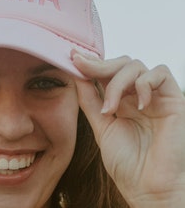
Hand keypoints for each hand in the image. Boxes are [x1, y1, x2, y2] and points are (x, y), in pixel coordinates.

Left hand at [73, 54, 184, 207]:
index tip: (72, 56)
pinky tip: (137, 105)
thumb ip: (91, 101)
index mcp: (121, 102)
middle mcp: (137, 96)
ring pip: (135, 66)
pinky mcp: (174, 100)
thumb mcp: (101, 127)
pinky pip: (161, 73)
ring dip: (117, 82)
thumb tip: (77, 77)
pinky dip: (144, 83)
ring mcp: (155, 97)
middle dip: (99, 64)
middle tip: (81, 66)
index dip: (91, 63)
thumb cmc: (127, 164)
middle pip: (120, 64)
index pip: (107, 73)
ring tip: (110, 109)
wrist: (148, 189)